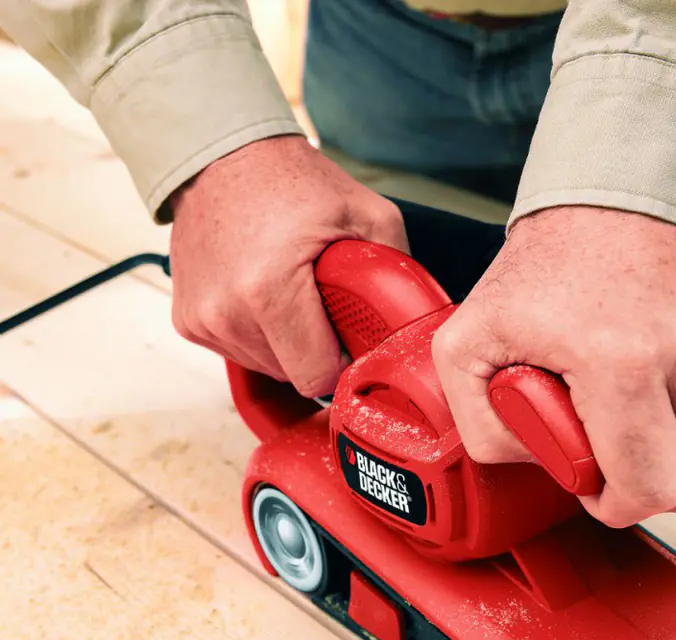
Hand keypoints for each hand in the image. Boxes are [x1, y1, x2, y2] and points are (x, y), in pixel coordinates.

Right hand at [168, 135, 408, 395]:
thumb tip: (418, 320)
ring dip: (284, 344)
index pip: (315, 378)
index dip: (340, 363)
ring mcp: (202, 320)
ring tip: (289, 294)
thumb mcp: (367, 213)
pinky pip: (238, 352)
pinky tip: (261, 296)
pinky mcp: (187, 322)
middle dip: (314, 350)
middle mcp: (227, 312)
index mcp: (269, 291)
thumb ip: (398, 271)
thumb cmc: (293, 182)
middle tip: (321, 305)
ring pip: (265, 368)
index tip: (348, 337)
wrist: (220, 155)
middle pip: (291, 376)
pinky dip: (256, 334)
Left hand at [431, 206, 675, 526]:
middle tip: (616, 459)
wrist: (615, 195)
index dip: (615, 506)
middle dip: (652, 492)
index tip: (594, 487)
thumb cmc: (542, 274)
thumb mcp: (468, 344)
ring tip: (646, 435)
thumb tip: (538, 467)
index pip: (646, 490)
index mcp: (619, 362)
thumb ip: (480, 426)